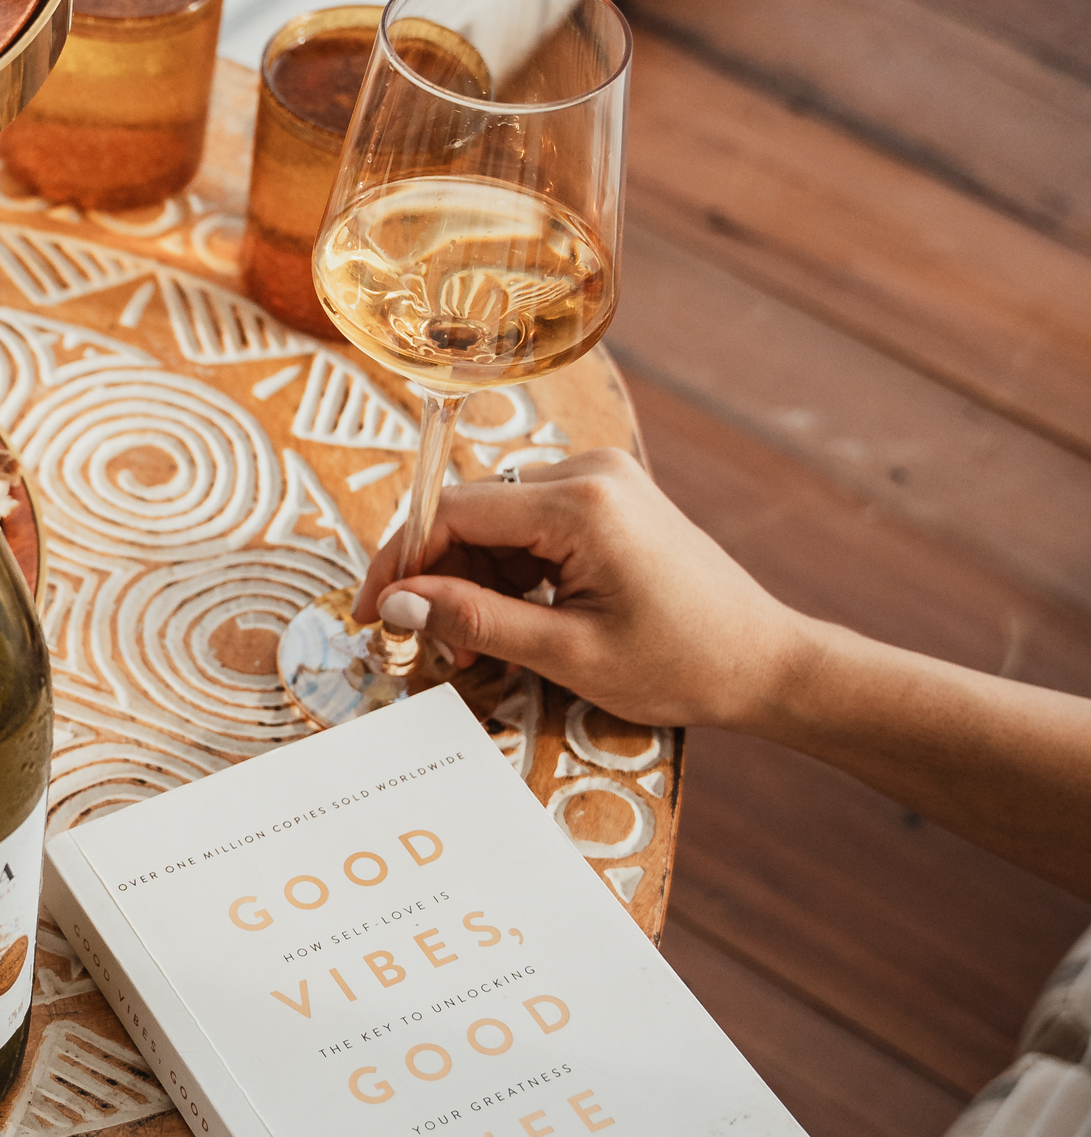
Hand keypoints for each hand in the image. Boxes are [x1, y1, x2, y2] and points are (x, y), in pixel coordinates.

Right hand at [355, 449, 806, 733]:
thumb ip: (474, 622)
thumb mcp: (567, 655)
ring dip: (472, 581)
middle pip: (471, 513)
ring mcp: (602, 480)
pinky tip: (511, 622)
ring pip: (496, 522)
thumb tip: (396, 605)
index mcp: (580, 503)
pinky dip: (508, 573)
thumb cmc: (682, 664)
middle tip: (429, 649)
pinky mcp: (608, 498)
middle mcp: (589, 472)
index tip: (372, 616)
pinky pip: (530, 526)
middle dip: (439, 580)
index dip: (401, 564)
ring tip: (476, 650)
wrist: (765, 663)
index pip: (453, 512)